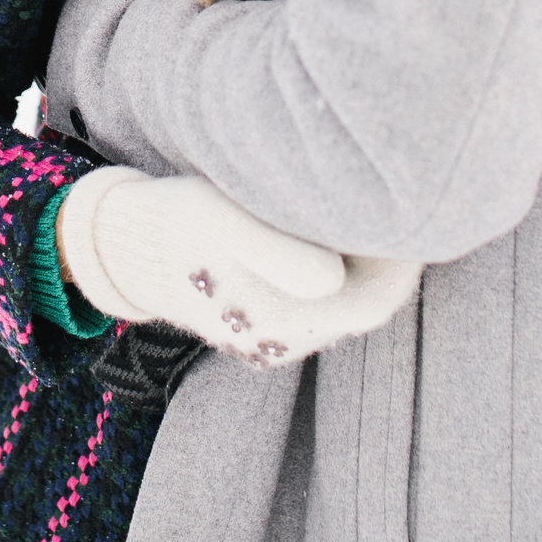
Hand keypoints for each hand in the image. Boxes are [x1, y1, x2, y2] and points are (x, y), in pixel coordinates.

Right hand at [53, 167, 421, 367]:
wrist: (123, 244)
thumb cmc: (176, 222)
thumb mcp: (221, 220)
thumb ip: (280, 251)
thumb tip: (336, 276)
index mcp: (285, 321)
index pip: (378, 300)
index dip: (406, 259)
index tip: (418, 208)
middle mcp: (285, 340)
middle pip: (364, 304)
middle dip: (388, 257)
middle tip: (400, 202)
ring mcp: (271, 337)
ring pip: (342, 303)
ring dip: (361, 263)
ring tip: (368, 208)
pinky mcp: (257, 324)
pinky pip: (316, 302)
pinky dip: (334, 269)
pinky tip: (329, 228)